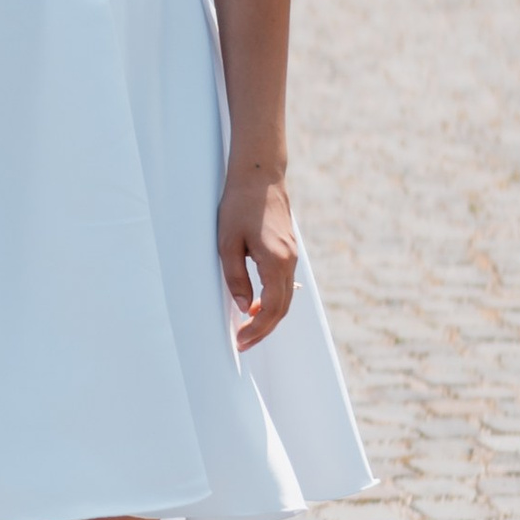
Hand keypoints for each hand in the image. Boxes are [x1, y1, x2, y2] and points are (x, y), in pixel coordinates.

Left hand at [218, 163, 297, 350]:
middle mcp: (290, 261)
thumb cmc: (239, 206)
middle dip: (262, 330)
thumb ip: (235, 277)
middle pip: (281, 308)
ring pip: (285, 297)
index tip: (240, 342)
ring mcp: (292, 255)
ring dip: (267, 316)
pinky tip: (254, 304)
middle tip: (242, 343)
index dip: (256, 329)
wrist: (259, 176)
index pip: (270, 309)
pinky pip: (283, 284)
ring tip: (246, 329)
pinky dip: (272, 300)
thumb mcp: (227, 243)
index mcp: (276, 261)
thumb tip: (242, 307)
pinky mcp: (288, 250)